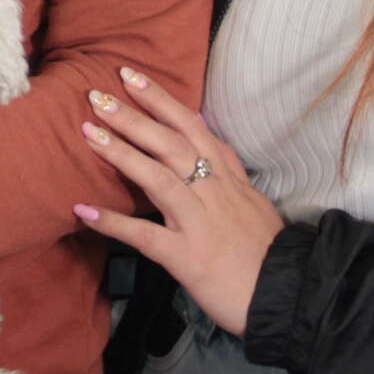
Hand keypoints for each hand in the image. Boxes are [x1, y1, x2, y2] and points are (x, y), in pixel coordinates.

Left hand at [73, 67, 282, 337]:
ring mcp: (200, 224)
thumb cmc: (269, 254)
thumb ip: (233, 174)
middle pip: (173, 144)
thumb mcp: (255, 203)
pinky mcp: (188, 257)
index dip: (163, 102)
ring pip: (160, 178)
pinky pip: (146, 236)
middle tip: (98, 95)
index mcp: (228, 180)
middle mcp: (214, 193)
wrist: (288, 295)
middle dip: (135, 116)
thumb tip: (215, 146)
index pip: (193, 129)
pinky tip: (85, 211)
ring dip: (123, 154)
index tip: (133, 78)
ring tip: (89, 133)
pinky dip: (114, 223)